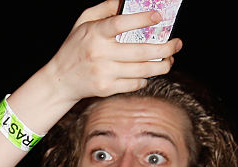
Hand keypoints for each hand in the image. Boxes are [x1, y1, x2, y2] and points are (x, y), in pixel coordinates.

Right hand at [44, 0, 181, 103]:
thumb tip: (128, 1)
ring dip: (162, 65)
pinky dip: (145, 78)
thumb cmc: (75, 47)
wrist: (60, 80)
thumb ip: (106, 9)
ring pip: (142, 70)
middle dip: (165, 48)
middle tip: (177, 43)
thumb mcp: (83, 22)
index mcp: (95, 34)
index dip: (141, 19)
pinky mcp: (106, 89)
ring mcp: (104, 73)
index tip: (159, 16)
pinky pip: (134, 83)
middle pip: (140, 51)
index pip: (120, 24)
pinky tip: (148, 72)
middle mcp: (100, 54)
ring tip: (170, 60)